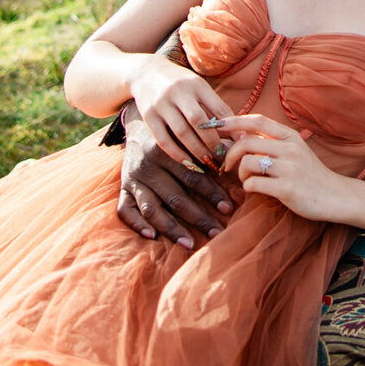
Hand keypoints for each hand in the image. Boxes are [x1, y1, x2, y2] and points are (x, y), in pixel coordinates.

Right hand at [116, 107, 234, 248]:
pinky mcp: (122, 188)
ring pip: (152, 208)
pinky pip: (125, 210)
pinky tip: (152, 237)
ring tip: (190, 243)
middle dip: (198, 217)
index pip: (194, 176)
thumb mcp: (191, 132)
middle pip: (176, 197)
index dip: (213, 192)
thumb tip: (241, 151)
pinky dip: (136, 224)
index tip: (229, 208)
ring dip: (172, 228)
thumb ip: (212, 143)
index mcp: (168, 148)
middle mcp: (149, 165)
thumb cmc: (176, 131)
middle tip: (218, 232)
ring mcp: (133, 178)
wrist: (139, 122)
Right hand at [130, 54, 234, 169]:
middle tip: (223, 157)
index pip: (217, 106)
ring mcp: (161, 103)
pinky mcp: (148, 116)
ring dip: (197, 151)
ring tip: (208, 163)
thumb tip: (237, 134)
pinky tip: (188, 162)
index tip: (240, 143)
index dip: (230, 127)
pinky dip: (177, 153)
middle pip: (199, 120)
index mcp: (196, 84)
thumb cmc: (181, 84)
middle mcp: (178, 91)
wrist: (146, 73)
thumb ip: (215, 107)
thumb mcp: (199, 88)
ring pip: (182, 132)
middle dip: (212, 142)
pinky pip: (163, 140)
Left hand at [217, 114, 350, 222]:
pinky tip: (256, 190)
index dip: (233, 121)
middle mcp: (290, 148)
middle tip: (227, 165)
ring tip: (247, 180)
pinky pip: (253, 184)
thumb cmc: (309, 174)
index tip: (216, 124)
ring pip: (248, 163)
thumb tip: (240, 136)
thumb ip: (272, 142)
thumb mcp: (295, 151)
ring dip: (240, 174)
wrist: (334, 196)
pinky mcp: (286, 188)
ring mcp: (289, 168)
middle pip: (247, 142)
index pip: (257, 120)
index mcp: (290, 136)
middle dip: (230, 154)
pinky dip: (248, 187)